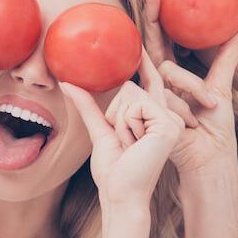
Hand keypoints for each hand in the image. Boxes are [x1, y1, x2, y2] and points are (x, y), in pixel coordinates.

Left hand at [60, 52, 184, 209]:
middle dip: (115, 113)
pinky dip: (126, 124)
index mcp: (155, 116)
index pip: (147, 83)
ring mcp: (170, 119)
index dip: (145, 63)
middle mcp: (167, 115)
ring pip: (131, 94)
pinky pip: (136, 105)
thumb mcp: (99, 131)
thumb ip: (88, 106)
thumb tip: (67, 82)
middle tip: (124, 141)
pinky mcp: (168, 123)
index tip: (139, 44)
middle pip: (130, 87)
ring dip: (120, 122)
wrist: (121, 193)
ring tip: (130, 144)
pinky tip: (135, 143)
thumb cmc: (113, 169)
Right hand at [144, 0, 237, 181]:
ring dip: (195, 92)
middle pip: (151, 44)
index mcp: (173, 74)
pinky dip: (188, 108)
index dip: (158, 17)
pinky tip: (190, 124)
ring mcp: (151, 95)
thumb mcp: (222, 85)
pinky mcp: (148, 111)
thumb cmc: (214, 127)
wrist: (210, 156)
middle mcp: (159, 81)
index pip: (163, 40)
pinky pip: (169, 94)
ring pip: (169, 72)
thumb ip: (228, 56)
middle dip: (153, 18)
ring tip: (206, 110)